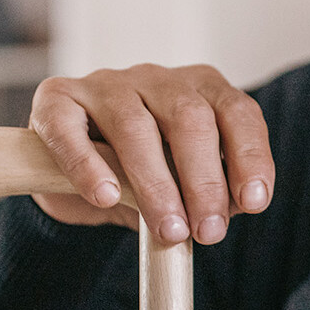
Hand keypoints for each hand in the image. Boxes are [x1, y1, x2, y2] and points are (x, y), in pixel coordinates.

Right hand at [27, 64, 273, 243]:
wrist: (78, 180)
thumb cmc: (143, 177)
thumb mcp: (185, 185)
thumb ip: (209, 193)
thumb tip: (228, 211)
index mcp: (200, 90)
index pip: (237, 112)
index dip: (249, 157)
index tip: (253, 203)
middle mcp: (157, 78)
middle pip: (190, 116)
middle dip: (204, 180)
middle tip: (207, 231)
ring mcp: (106, 84)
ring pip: (134, 124)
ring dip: (155, 183)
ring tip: (168, 228)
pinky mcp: (57, 100)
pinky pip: (70, 129)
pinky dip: (88, 166)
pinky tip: (106, 197)